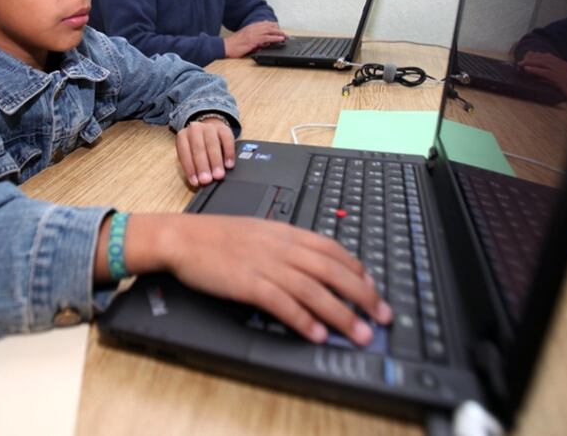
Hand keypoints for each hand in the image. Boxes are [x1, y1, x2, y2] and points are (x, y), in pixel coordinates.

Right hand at [147, 215, 392, 345]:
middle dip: (363, 295)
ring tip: (360, 333)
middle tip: (382, 316)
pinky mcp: (249, 284)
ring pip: (314, 290)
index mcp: (286, 233)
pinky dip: (303, 320)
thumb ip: (287, 244)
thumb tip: (312, 261)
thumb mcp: (260, 231)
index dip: (358, 269)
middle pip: (333, 271)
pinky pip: (283, 304)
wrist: (183, 237)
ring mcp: (266, 265)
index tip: (373, 287)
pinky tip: (317, 334)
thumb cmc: (217, 237)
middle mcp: (282, 248)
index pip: (333, 250)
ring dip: (341, 314)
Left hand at [176, 118, 234, 186]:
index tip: (196, 182)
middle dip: (203, 166)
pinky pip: (227, 140)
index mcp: (183, 136)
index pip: (184, 153)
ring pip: (212, 144)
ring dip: (215, 161)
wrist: (209, 130)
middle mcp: (194, 129)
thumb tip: (199, 181)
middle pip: (198, 148)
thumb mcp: (190, 155)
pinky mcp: (224, 128)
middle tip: (207, 180)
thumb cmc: (197, 147)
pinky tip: (229, 165)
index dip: (190, 169)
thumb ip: (193, 165)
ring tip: (218, 175)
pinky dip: (228, 153)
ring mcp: (209, 127)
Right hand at [223, 21, 288, 57]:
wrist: (226, 47)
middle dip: (279, 30)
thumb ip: (253, 39)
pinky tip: (280, 39)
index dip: (273, 26)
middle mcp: (253, 28)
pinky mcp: (254, 40)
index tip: (279, 29)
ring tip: (286, 37)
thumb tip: (261, 43)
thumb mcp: (244, 39)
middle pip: (269, 26)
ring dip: (280, 33)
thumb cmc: (233, 45)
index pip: (265, 24)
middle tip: (285, 34)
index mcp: (251, 27)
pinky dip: (275, 38)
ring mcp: (254, 33)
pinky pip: (267, 38)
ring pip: (270, 31)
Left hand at [518, 51, 566, 102]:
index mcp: (564, 65)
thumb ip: (557, 77)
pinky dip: (535, 70)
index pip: (549, 57)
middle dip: (532, 58)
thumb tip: (543, 77)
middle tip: (521, 61)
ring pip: (543, 63)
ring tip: (520, 64)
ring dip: (530, 63)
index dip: (537, 57)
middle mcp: (562, 65)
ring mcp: (561, 71)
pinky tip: (527, 69)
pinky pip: (545, 72)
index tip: (528, 57)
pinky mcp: (559, 78)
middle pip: (544, 58)